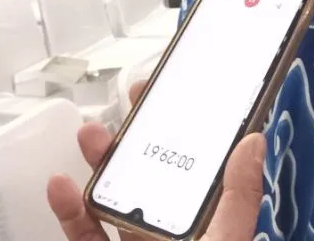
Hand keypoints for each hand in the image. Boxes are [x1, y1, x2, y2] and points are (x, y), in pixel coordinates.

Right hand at [47, 81, 264, 240]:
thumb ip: (238, 200)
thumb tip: (252, 141)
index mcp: (210, 225)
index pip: (206, 169)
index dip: (195, 128)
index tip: (185, 88)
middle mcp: (173, 234)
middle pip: (156, 173)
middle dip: (142, 131)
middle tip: (134, 95)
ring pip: (115, 198)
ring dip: (101, 161)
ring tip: (90, 131)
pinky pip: (82, 235)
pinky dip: (68, 211)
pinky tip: (60, 184)